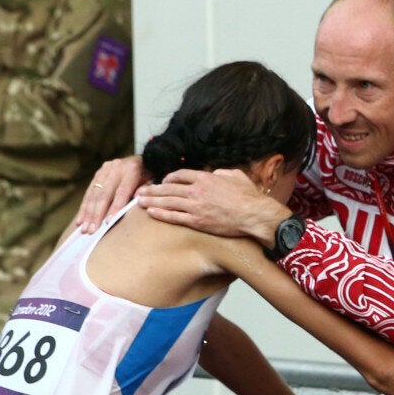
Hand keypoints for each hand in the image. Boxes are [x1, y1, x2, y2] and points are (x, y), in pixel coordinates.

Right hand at [77, 156, 145, 232]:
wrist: (145, 160)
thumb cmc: (150, 178)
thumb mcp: (152, 184)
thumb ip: (145, 194)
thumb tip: (137, 204)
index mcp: (131, 171)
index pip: (121, 192)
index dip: (114, 208)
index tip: (108, 223)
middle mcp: (116, 168)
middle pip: (103, 194)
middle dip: (96, 214)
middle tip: (91, 231)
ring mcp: (105, 170)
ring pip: (94, 194)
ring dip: (87, 213)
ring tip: (84, 229)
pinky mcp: (98, 173)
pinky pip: (89, 192)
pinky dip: (84, 207)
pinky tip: (80, 220)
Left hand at [140, 169, 290, 244]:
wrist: (255, 215)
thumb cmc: (249, 196)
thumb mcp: (236, 176)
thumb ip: (222, 173)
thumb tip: (215, 173)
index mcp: (206, 178)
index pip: (180, 175)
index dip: (168, 178)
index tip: (162, 182)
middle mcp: (197, 190)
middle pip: (168, 188)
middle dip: (152, 189)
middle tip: (140, 190)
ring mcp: (196, 206)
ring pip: (167, 201)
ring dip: (151, 200)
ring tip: (139, 200)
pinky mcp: (197, 221)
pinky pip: (174, 216)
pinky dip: (161, 214)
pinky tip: (150, 212)